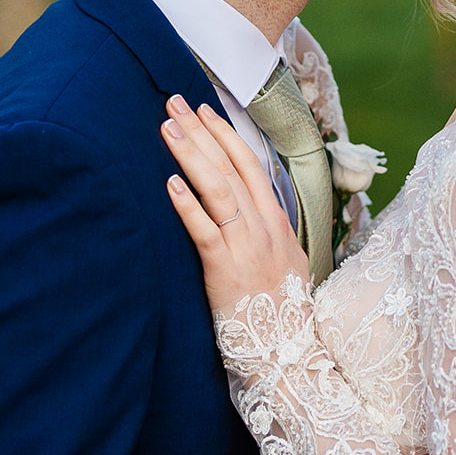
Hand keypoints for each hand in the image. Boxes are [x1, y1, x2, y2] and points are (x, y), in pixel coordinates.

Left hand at [162, 96, 308, 316]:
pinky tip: (170, 183)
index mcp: (277, 222)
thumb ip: (267, 233)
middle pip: (230, 168)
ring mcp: (247, 247)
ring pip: (217, 190)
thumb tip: (249, 209)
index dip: (225, 134)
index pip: (250, 165)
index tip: (203, 109)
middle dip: (201, 131)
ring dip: (190, 156)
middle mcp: (264, 228)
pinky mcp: (226, 271)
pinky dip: (188, 205)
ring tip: (167, 130)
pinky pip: (205, 232)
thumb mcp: (286, 263)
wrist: (288, 352)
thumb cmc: (281, 312)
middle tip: (174, 102)